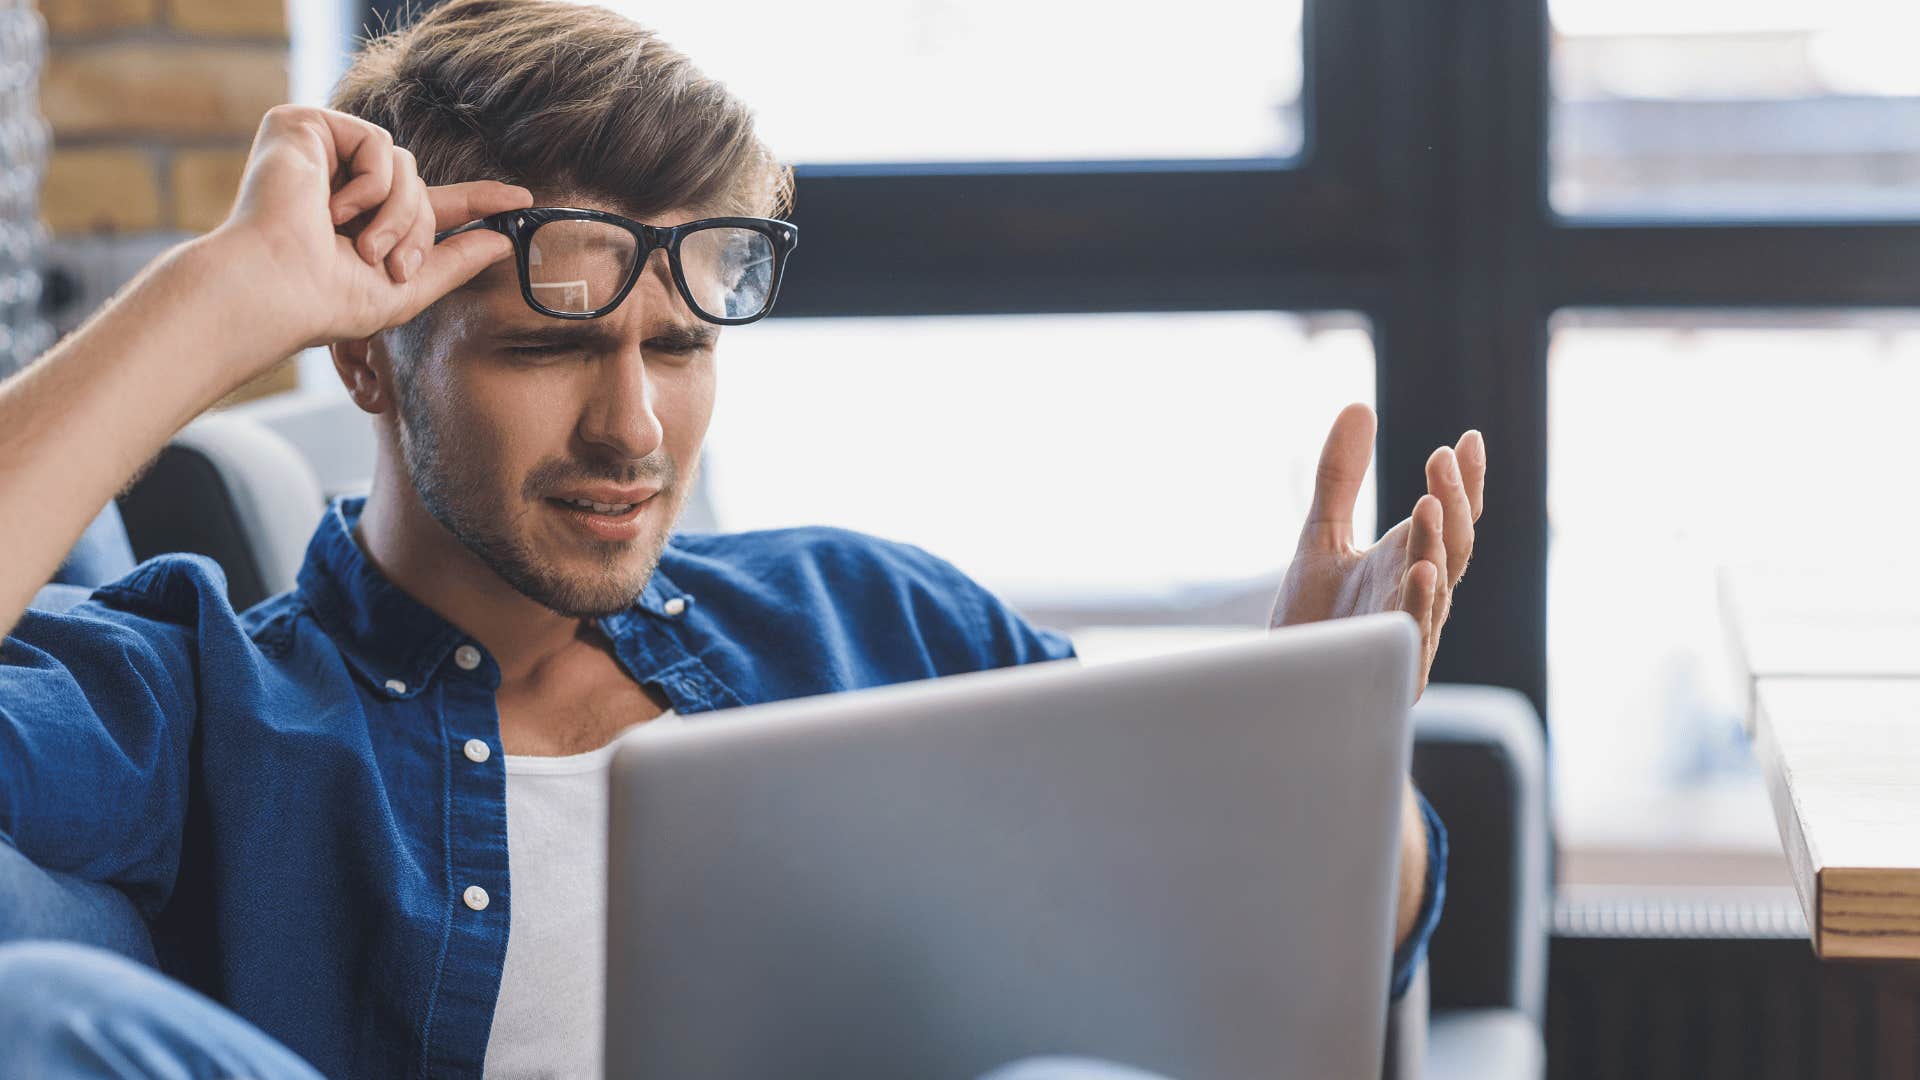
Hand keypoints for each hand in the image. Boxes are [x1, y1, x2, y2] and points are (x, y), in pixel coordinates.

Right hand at [203, 104, 531, 357]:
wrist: (276, 288)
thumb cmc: (326, 301)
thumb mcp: (407, 290)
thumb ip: (455, 262)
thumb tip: (504, 241)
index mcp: (364, 223)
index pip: (432, 203)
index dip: (478, 200)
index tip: (522, 201)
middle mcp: (343, 185)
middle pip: (422, 188)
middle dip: (419, 230)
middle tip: (394, 267)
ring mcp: (323, 154)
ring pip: (406, 165)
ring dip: (397, 213)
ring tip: (361, 246)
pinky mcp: (305, 126)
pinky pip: (378, 143)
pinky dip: (370, 184)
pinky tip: (331, 210)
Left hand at [1268, 403, 1485, 696]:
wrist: (1284, 687)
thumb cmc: (1314, 618)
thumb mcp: (1321, 535)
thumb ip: (1341, 477)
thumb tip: (1359, 406)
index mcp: (1409, 560)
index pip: (1452, 515)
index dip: (1466, 481)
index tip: (1469, 439)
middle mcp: (1418, 592)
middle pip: (1455, 542)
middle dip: (1455, 500)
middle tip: (1443, 457)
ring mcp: (1408, 629)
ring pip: (1438, 584)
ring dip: (1438, 543)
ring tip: (1431, 502)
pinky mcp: (1390, 664)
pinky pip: (1413, 632)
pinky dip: (1420, 602)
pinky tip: (1421, 571)